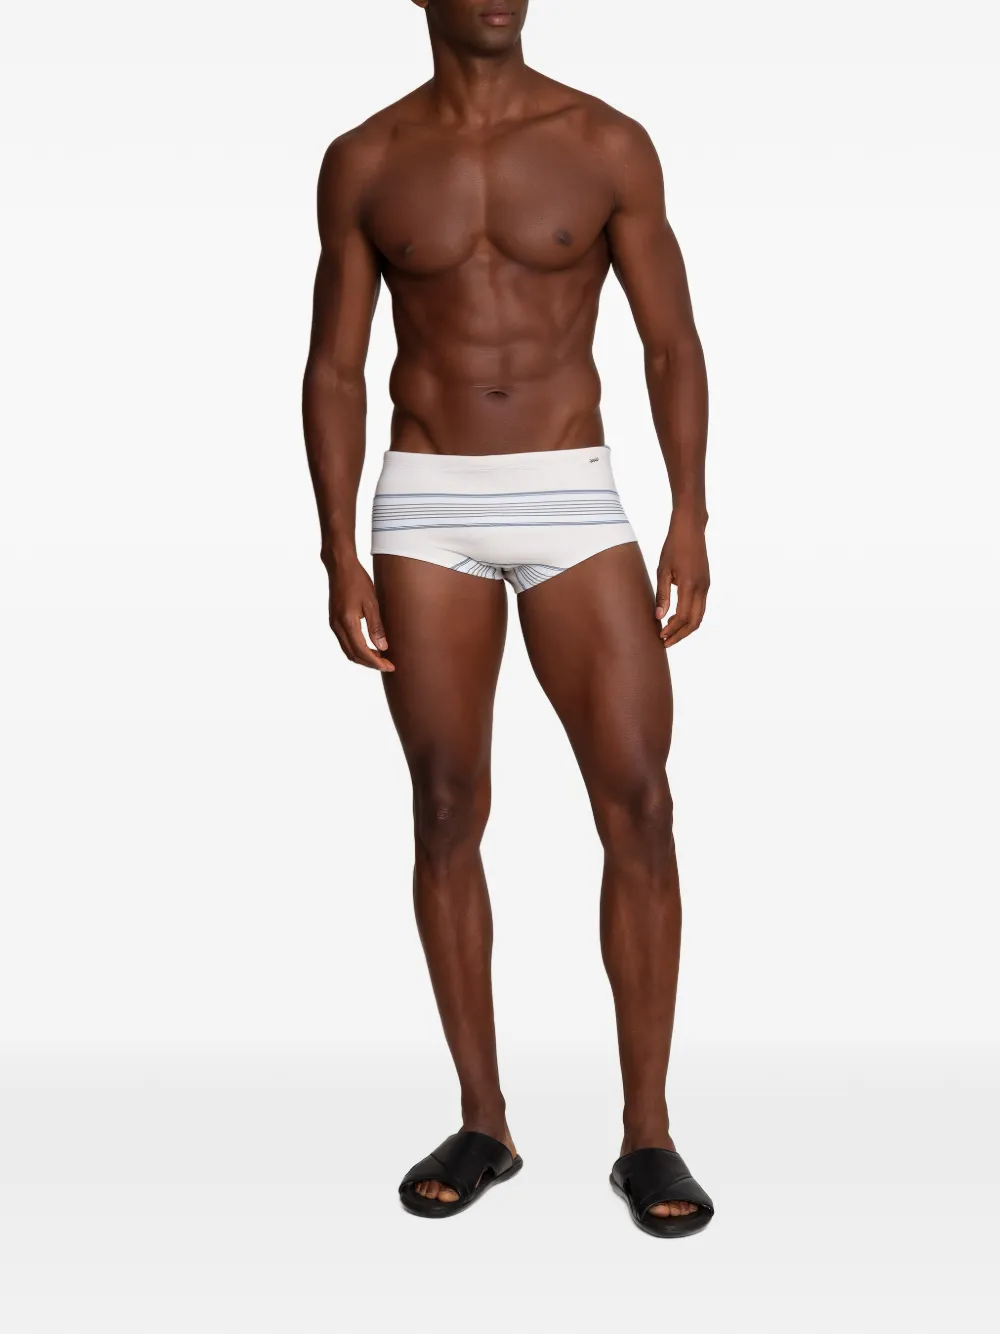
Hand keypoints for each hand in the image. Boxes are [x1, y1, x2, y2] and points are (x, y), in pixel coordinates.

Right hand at [326, 556, 393, 671]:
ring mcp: (334, 624)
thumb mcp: (371, 603)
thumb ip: (376, 627)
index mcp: (347, 622)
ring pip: (348, 650)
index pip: (362, 651)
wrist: (340, 567)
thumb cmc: (357, 581)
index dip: (376, 662)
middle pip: (353, 655)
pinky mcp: (334, 621)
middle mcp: (337, 626)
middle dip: (371, 663)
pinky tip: (369, 647)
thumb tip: (383, 647)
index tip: (389, 666)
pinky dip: (357, 649)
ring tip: (380, 658)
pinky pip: (345, 642)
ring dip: (363, 658)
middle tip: (388, 665)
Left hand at [655, 511, 709, 647]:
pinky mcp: (706, 583)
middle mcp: (702, 588)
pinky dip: (690, 617)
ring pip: (700, 616)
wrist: (690, 528)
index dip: (672, 630)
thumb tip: (659, 617)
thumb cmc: (673, 546)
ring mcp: (706, 586)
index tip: (660, 636)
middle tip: (665, 642)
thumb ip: (662, 594)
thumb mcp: (662, 570)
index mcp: (689, 585)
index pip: (683, 617)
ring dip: (686, 627)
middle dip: (680, 635)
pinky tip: (676, 617)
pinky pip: (701, 606)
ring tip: (670, 632)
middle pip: (695, 622)